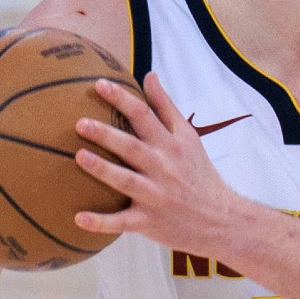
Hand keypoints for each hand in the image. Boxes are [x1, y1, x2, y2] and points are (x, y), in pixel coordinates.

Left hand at [73, 72, 246, 256]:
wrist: (221, 218)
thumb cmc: (199, 174)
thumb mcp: (188, 137)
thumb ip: (166, 107)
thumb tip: (149, 75)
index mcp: (172, 145)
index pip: (146, 116)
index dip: (122, 99)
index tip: (99, 84)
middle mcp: (163, 168)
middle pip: (132, 147)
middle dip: (107, 135)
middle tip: (80, 123)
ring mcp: (155, 196)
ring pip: (126, 181)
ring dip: (103, 170)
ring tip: (80, 157)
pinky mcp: (148, 221)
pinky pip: (122, 222)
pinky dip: (101, 222)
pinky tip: (78, 218)